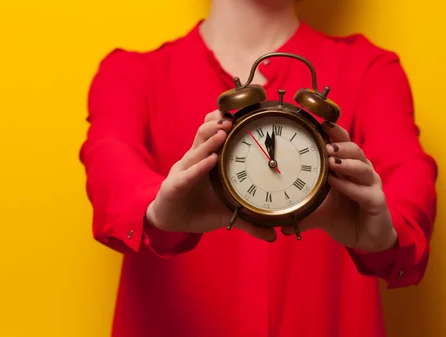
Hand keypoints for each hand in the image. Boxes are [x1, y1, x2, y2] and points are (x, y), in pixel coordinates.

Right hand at [145, 110, 276, 241]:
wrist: (171, 221)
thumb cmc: (199, 208)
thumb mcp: (227, 212)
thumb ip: (250, 220)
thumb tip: (274, 234)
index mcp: (208, 160)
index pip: (215, 133)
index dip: (224, 119)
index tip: (242, 108)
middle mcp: (196, 160)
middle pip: (204, 135)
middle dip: (217, 123)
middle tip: (233, 117)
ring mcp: (184, 171)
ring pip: (196, 150)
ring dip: (209, 141)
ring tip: (223, 132)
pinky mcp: (175, 186)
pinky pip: (187, 174)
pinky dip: (199, 167)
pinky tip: (210, 160)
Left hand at [283, 121, 396, 251]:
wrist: (364, 240)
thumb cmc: (342, 217)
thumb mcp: (317, 211)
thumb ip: (299, 209)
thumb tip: (277, 216)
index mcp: (348, 167)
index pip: (343, 143)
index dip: (335, 131)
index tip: (321, 123)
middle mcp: (361, 172)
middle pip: (355, 150)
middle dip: (340, 145)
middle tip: (325, 145)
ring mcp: (371, 186)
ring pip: (362, 168)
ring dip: (346, 163)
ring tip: (331, 161)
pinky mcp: (377, 202)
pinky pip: (365, 192)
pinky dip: (351, 187)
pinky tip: (338, 184)